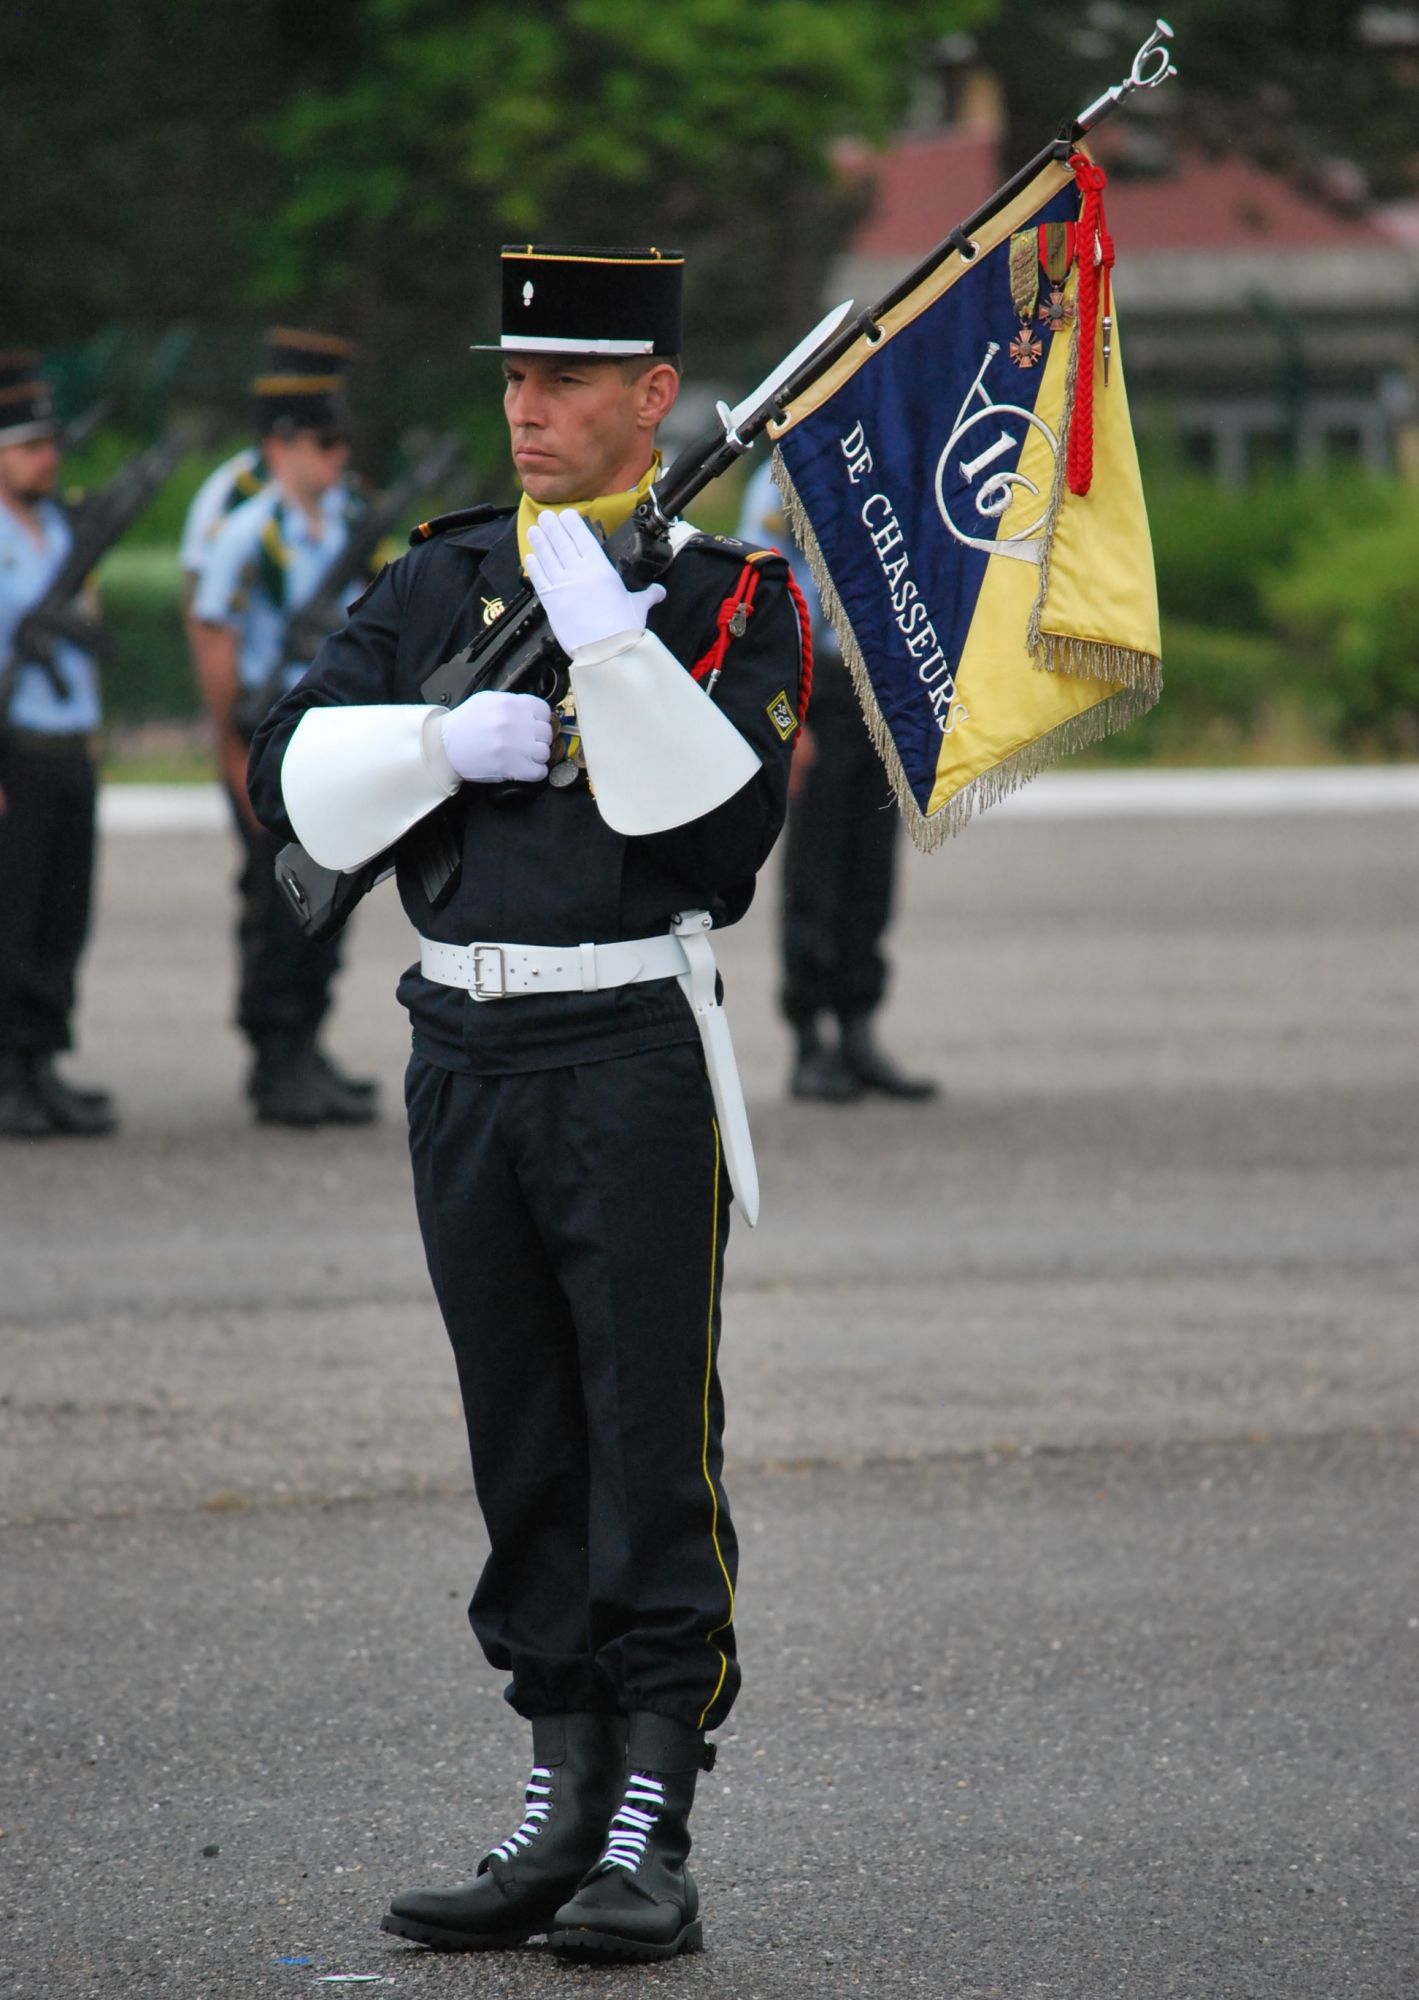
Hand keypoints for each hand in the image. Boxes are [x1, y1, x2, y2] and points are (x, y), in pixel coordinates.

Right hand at [439, 690, 553, 784]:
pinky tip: (523, 769)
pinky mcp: (511, 766)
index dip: (540, 720)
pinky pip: (539, 772)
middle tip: (526, 743)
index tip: (533, 727)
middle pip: (546, 732)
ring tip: (523, 757)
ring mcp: (514, 745)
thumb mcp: (487, 701)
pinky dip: (534, 773)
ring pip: (544, 752)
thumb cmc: (464, 724)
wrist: (443, 746)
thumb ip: (511, 703)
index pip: (544, 710)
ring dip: (536, 757)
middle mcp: (514, 722)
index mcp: (509, 703)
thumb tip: (533, 712)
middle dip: (538, 739)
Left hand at [525, 508, 665, 655]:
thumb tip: (660, 592)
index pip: (583, 539)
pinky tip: (530, 558)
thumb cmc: (624, 628)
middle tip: (546, 516)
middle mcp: (580, 572)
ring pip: (547, 557)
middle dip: (553, 528)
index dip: (572, 525)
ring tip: (534, 530)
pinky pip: (539, 579)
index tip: (566, 515)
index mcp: (601, 568)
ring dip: (540, 542)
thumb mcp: (638, 607)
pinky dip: (534, 567)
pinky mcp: (551, 601)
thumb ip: (647, 596)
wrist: (606, 650)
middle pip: (562, 543)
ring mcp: (563, 585)